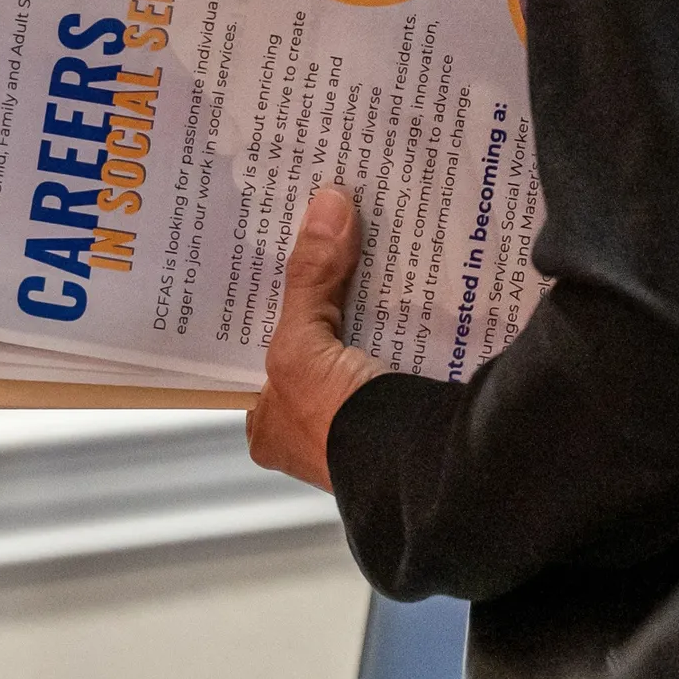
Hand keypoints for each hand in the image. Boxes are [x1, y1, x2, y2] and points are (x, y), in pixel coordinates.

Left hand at [247, 186, 387, 490]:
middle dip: (323, 294)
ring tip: (367, 237)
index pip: (259, 349)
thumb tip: (326, 205)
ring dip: (370, 300)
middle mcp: (311, 426)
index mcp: (269, 423)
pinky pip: (406, 348)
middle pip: (312, 340)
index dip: (267, 301)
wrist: (419, 473)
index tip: (276, 252)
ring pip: (361, 341)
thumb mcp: (300, 347)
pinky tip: (415, 274)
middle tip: (324, 232)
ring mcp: (365, 419)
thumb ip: (309, 278)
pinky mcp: (412, 405)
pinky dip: (411, 316)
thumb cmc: (338, 428)